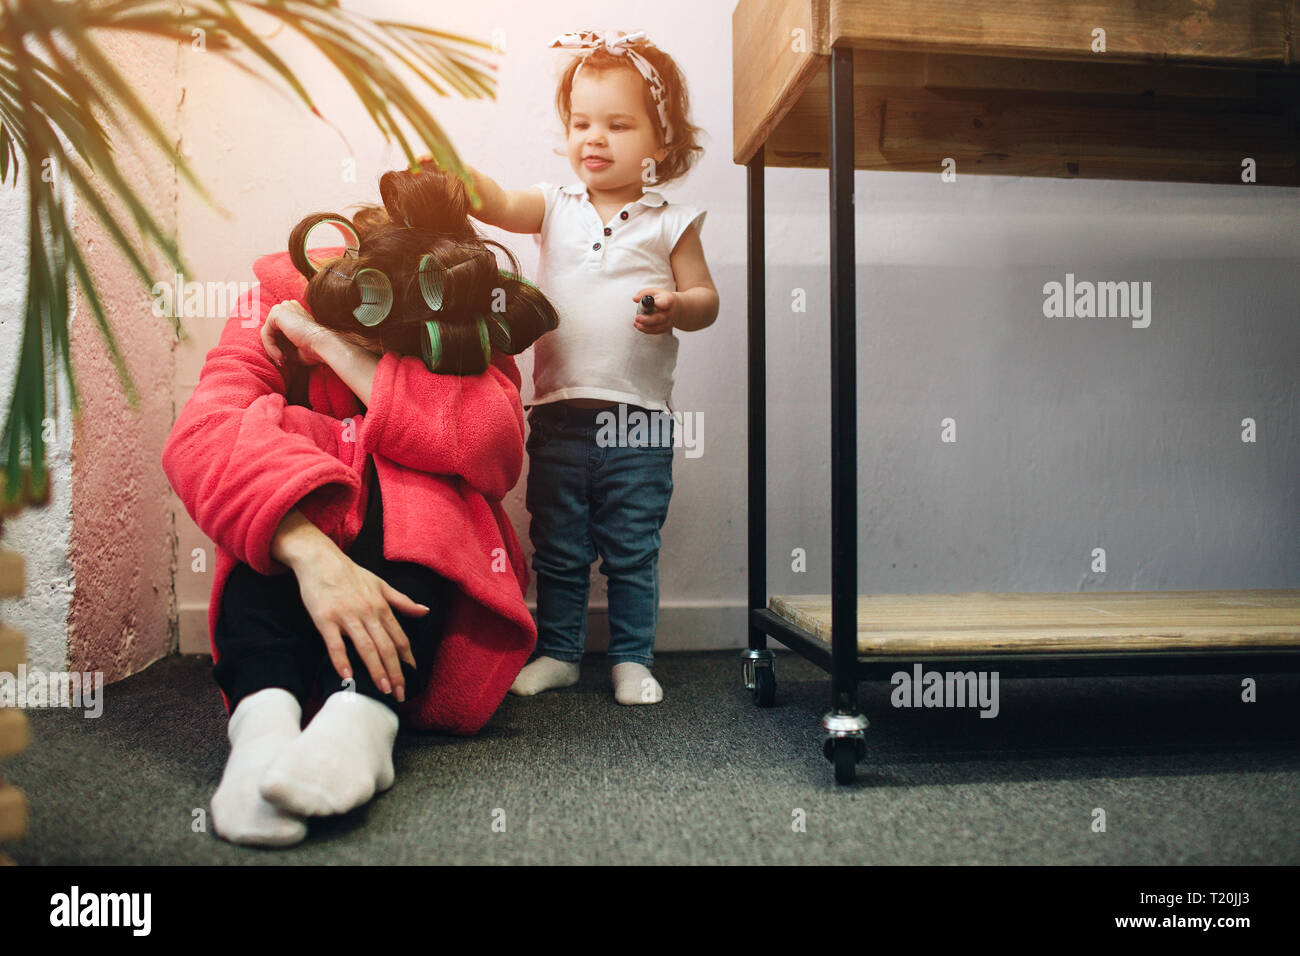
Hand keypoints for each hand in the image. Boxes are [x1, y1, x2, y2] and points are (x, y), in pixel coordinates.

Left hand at [262, 301, 333, 366]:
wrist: (324, 344)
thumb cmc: (314, 348)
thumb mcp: (295, 347)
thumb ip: (283, 344)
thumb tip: (273, 351)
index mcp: (295, 311)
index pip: (278, 329)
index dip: (279, 345)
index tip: (286, 359)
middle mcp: (289, 306)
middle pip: (271, 329)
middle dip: (274, 346)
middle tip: (282, 361)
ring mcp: (283, 307)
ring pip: (267, 331)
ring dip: (271, 348)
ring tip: (282, 359)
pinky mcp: (277, 312)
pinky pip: (265, 333)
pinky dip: (270, 346)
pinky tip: (280, 355)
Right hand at [289, 541, 429, 702]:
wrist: (320, 559)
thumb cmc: (351, 574)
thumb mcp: (381, 584)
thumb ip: (402, 601)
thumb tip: (425, 611)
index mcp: (382, 607)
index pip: (399, 638)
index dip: (407, 659)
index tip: (413, 676)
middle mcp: (368, 613)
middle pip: (386, 647)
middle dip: (396, 672)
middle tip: (401, 694)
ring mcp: (347, 616)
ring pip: (366, 648)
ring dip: (376, 671)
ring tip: (383, 690)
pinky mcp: (325, 619)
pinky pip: (335, 643)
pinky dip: (342, 660)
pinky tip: (348, 676)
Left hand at [631, 289, 676, 333]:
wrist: (675, 308)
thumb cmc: (662, 298)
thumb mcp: (655, 292)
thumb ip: (644, 293)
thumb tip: (635, 299)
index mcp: (669, 300)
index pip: (665, 303)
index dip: (658, 304)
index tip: (648, 303)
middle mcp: (670, 312)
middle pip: (659, 318)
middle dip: (647, 319)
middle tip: (637, 318)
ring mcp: (669, 322)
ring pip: (657, 327)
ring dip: (644, 326)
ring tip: (636, 323)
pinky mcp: (665, 328)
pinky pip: (655, 331)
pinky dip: (646, 330)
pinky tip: (639, 326)